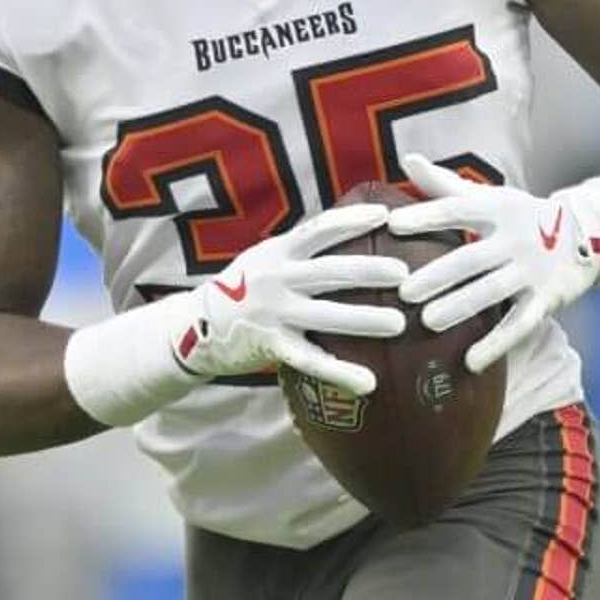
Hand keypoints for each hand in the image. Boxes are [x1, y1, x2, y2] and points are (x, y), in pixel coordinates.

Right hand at [174, 204, 405, 395]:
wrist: (194, 325)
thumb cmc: (244, 287)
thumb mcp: (266, 258)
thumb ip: (301, 249)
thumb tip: (351, 228)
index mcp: (278, 251)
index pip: (319, 230)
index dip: (352, 220)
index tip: (386, 216)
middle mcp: (276, 278)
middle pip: (329, 272)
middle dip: (369, 271)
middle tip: (405, 274)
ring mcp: (273, 313)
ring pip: (325, 315)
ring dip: (364, 319)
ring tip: (399, 324)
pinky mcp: (270, 346)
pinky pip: (310, 360)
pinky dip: (340, 372)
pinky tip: (369, 384)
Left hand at [389, 154, 599, 373]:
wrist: (587, 234)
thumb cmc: (521, 216)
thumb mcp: (490, 196)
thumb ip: (446, 184)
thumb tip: (408, 159)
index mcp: (497, 209)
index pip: (457, 209)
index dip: (426, 216)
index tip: (393, 224)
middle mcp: (515, 238)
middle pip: (471, 258)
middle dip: (437, 275)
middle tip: (403, 291)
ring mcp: (532, 270)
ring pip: (492, 292)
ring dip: (461, 307)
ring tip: (428, 322)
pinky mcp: (546, 298)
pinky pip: (519, 324)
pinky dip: (496, 344)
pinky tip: (470, 361)